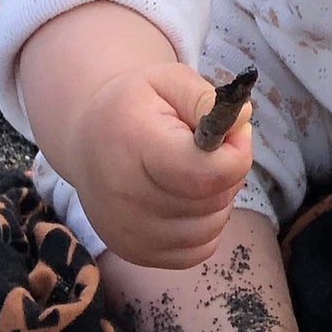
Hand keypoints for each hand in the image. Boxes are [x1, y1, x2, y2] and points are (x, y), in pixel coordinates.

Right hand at [59, 63, 251, 268]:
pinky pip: (197, 251)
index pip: (205, 172)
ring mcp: (128, 232)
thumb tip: (243, 120)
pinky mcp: (133, 252)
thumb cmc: (135, 105)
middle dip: (229, 171)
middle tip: (212, 148)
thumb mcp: (168, 79)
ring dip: (218, 200)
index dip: (236, 153)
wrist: (87, 138)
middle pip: (213, 200)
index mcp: (137, 146)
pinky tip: (189, 199)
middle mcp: (126, 197)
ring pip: (210, 228)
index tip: (232, 132)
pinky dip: (205, 227)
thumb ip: (206, 98)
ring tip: (197, 172)